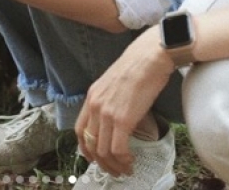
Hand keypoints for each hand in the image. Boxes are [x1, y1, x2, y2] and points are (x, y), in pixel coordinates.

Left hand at [76, 27, 173, 175]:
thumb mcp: (114, 84)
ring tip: (123, 170)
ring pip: (103, 150)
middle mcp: (95, 105)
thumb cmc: (137, 67)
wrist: (148, 58)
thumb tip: (115, 120)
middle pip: (90, 144)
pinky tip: (130, 162)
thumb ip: (109, 101)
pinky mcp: (122, 119)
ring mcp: (107, 113)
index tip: (94, 158)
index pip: (79, 129)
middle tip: (113, 170)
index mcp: (92, 96)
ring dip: (113, 165)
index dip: (85, 148)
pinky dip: (123, 161)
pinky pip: (118, 149)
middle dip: (101, 162)